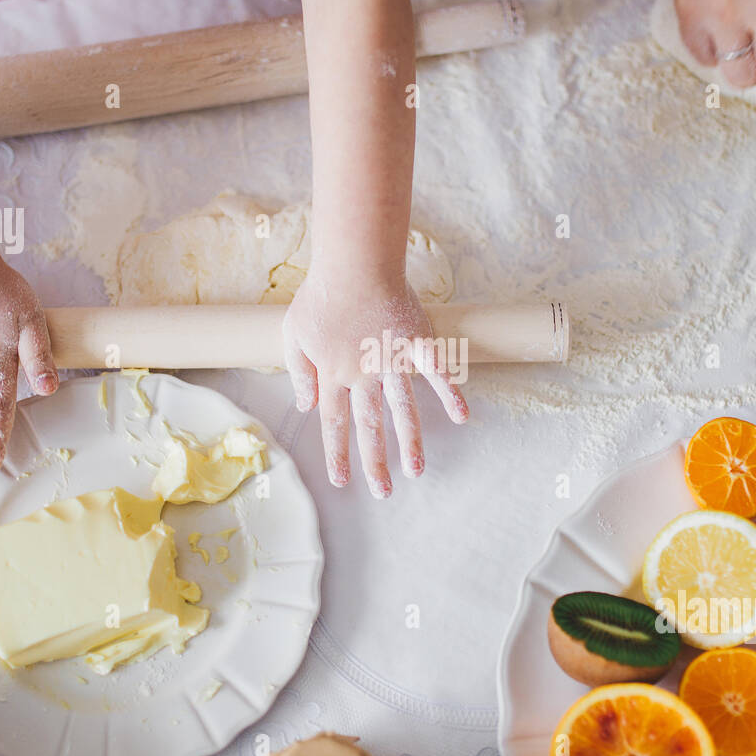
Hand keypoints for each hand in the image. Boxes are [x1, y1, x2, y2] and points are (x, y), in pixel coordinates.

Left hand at [282, 272, 467, 498]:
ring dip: (410, 442)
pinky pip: (437, 372)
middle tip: (383, 492)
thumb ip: (299, 371)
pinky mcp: (418, 342)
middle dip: (375, 462)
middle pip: (369, 426)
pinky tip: (461, 417)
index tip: (343, 480)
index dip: (338, 453)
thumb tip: (305, 405)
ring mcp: (393, 360)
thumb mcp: (294, 334)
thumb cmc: (321, 294)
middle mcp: (364, 374)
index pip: (334, 423)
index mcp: (333, 374)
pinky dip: (450, 394)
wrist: (354, 263)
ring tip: (416, 471)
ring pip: (403, 409)